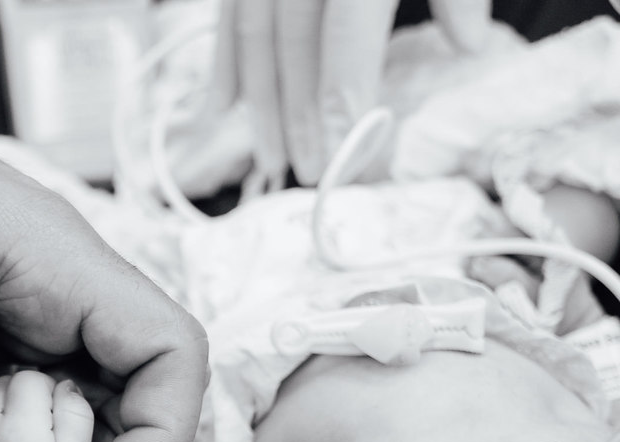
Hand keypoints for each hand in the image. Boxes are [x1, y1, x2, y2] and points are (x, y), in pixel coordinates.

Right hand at [224, 0, 490, 187]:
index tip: (343, 157)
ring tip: (268, 161)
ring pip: (252, 38)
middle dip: (298, 120)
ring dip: (257, 107)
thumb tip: (469, 43)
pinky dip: (225, 62)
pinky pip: (230, 14)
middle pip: (291, 49)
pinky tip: (223, 108)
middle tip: (311, 174)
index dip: (340, 102)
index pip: (343, 40)